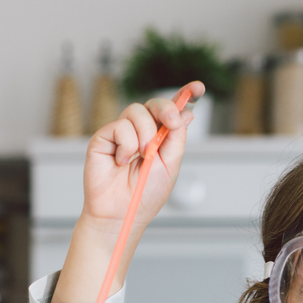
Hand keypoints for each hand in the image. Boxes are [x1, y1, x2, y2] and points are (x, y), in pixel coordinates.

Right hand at [81, 81, 205, 231]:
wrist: (122, 214)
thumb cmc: (145, 196)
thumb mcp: (170, 165)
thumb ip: (176, 138)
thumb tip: (187, 114)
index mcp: (160, 138)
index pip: (172, 111)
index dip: (185, 95)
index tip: (199, 88)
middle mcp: (141, 132)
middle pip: (154, 104)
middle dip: (166, 108)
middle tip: (172, 123)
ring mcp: (121, 133)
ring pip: (136, 111)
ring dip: (144, 134)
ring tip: (143, 156)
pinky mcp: (103, 137)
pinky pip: (119, 126)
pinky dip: (126, 144)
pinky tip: (122, 162)